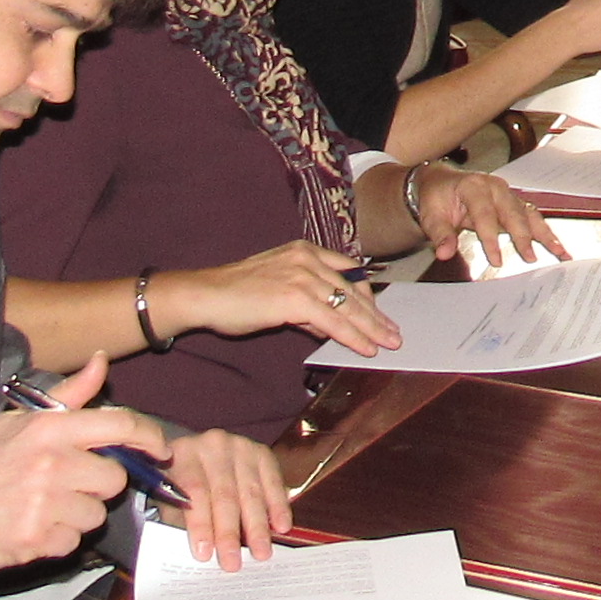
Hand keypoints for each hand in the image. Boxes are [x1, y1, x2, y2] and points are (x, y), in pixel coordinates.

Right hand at [0, 355, 171, 581]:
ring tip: (42, 506)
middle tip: (65, 483)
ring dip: (77, 514)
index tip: (161, 448)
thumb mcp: (16, 421)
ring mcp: (46, 504)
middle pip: (115, 478)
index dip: (149, 437)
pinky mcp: (39, 540)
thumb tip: (101, 361)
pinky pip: (75, 541)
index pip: (119, 426)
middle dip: (98, 484)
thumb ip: (67, 396)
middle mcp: (51, 464)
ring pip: (96, 514)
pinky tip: (32, 527)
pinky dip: (58, 538)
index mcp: (48, 429)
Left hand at [141, 427, 293, 571]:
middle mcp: (213, 445)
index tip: (204, 554)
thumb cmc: (185, 483)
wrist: (202, 453)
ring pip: (250, 491)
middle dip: (229, 532)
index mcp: (183, 454)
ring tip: (261, 553)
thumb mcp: (173, 497)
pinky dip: (278, 506)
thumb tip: (201, 553)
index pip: (194, 491)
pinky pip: (273, 482)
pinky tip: (281, 527)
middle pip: (224, 494)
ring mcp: (240, 446)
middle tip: (233, 563)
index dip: (201, 524)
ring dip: (257, 526)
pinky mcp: (262, 452)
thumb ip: (183, 519)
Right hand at [166, 240, 394, 358]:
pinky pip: (334, 322)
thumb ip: (307, 303)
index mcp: (305, 251)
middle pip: (354, 289)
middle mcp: (307, 258)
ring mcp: (302, 276)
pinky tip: (366, 349)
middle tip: (394, 333)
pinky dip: (354, 337)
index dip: (368, 295)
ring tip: (388, 344)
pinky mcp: (295, 298)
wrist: (206, 295)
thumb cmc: (236, 296)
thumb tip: (329, 325)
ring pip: (349, 306)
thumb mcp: (279, 292)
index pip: (349, 272)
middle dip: (376, 314)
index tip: (381, 313)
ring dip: (372, 328)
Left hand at [409, 164, 565, 265]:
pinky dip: (546, 233)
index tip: (495, 260)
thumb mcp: (431, 216)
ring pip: (529, 214)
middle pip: (513, 212)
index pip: (485, 214)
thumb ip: (440, 235)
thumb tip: (444, 252)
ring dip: (545, 234)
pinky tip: (558, 248)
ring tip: (559, 252)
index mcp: (474, 186)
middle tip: (529, 257)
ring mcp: (508, 194)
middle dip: (522, 236)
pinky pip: (533, 218)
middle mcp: (495, 187)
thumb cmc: (437, 198)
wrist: (442, 183)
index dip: (490, 238)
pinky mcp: (514, 203)